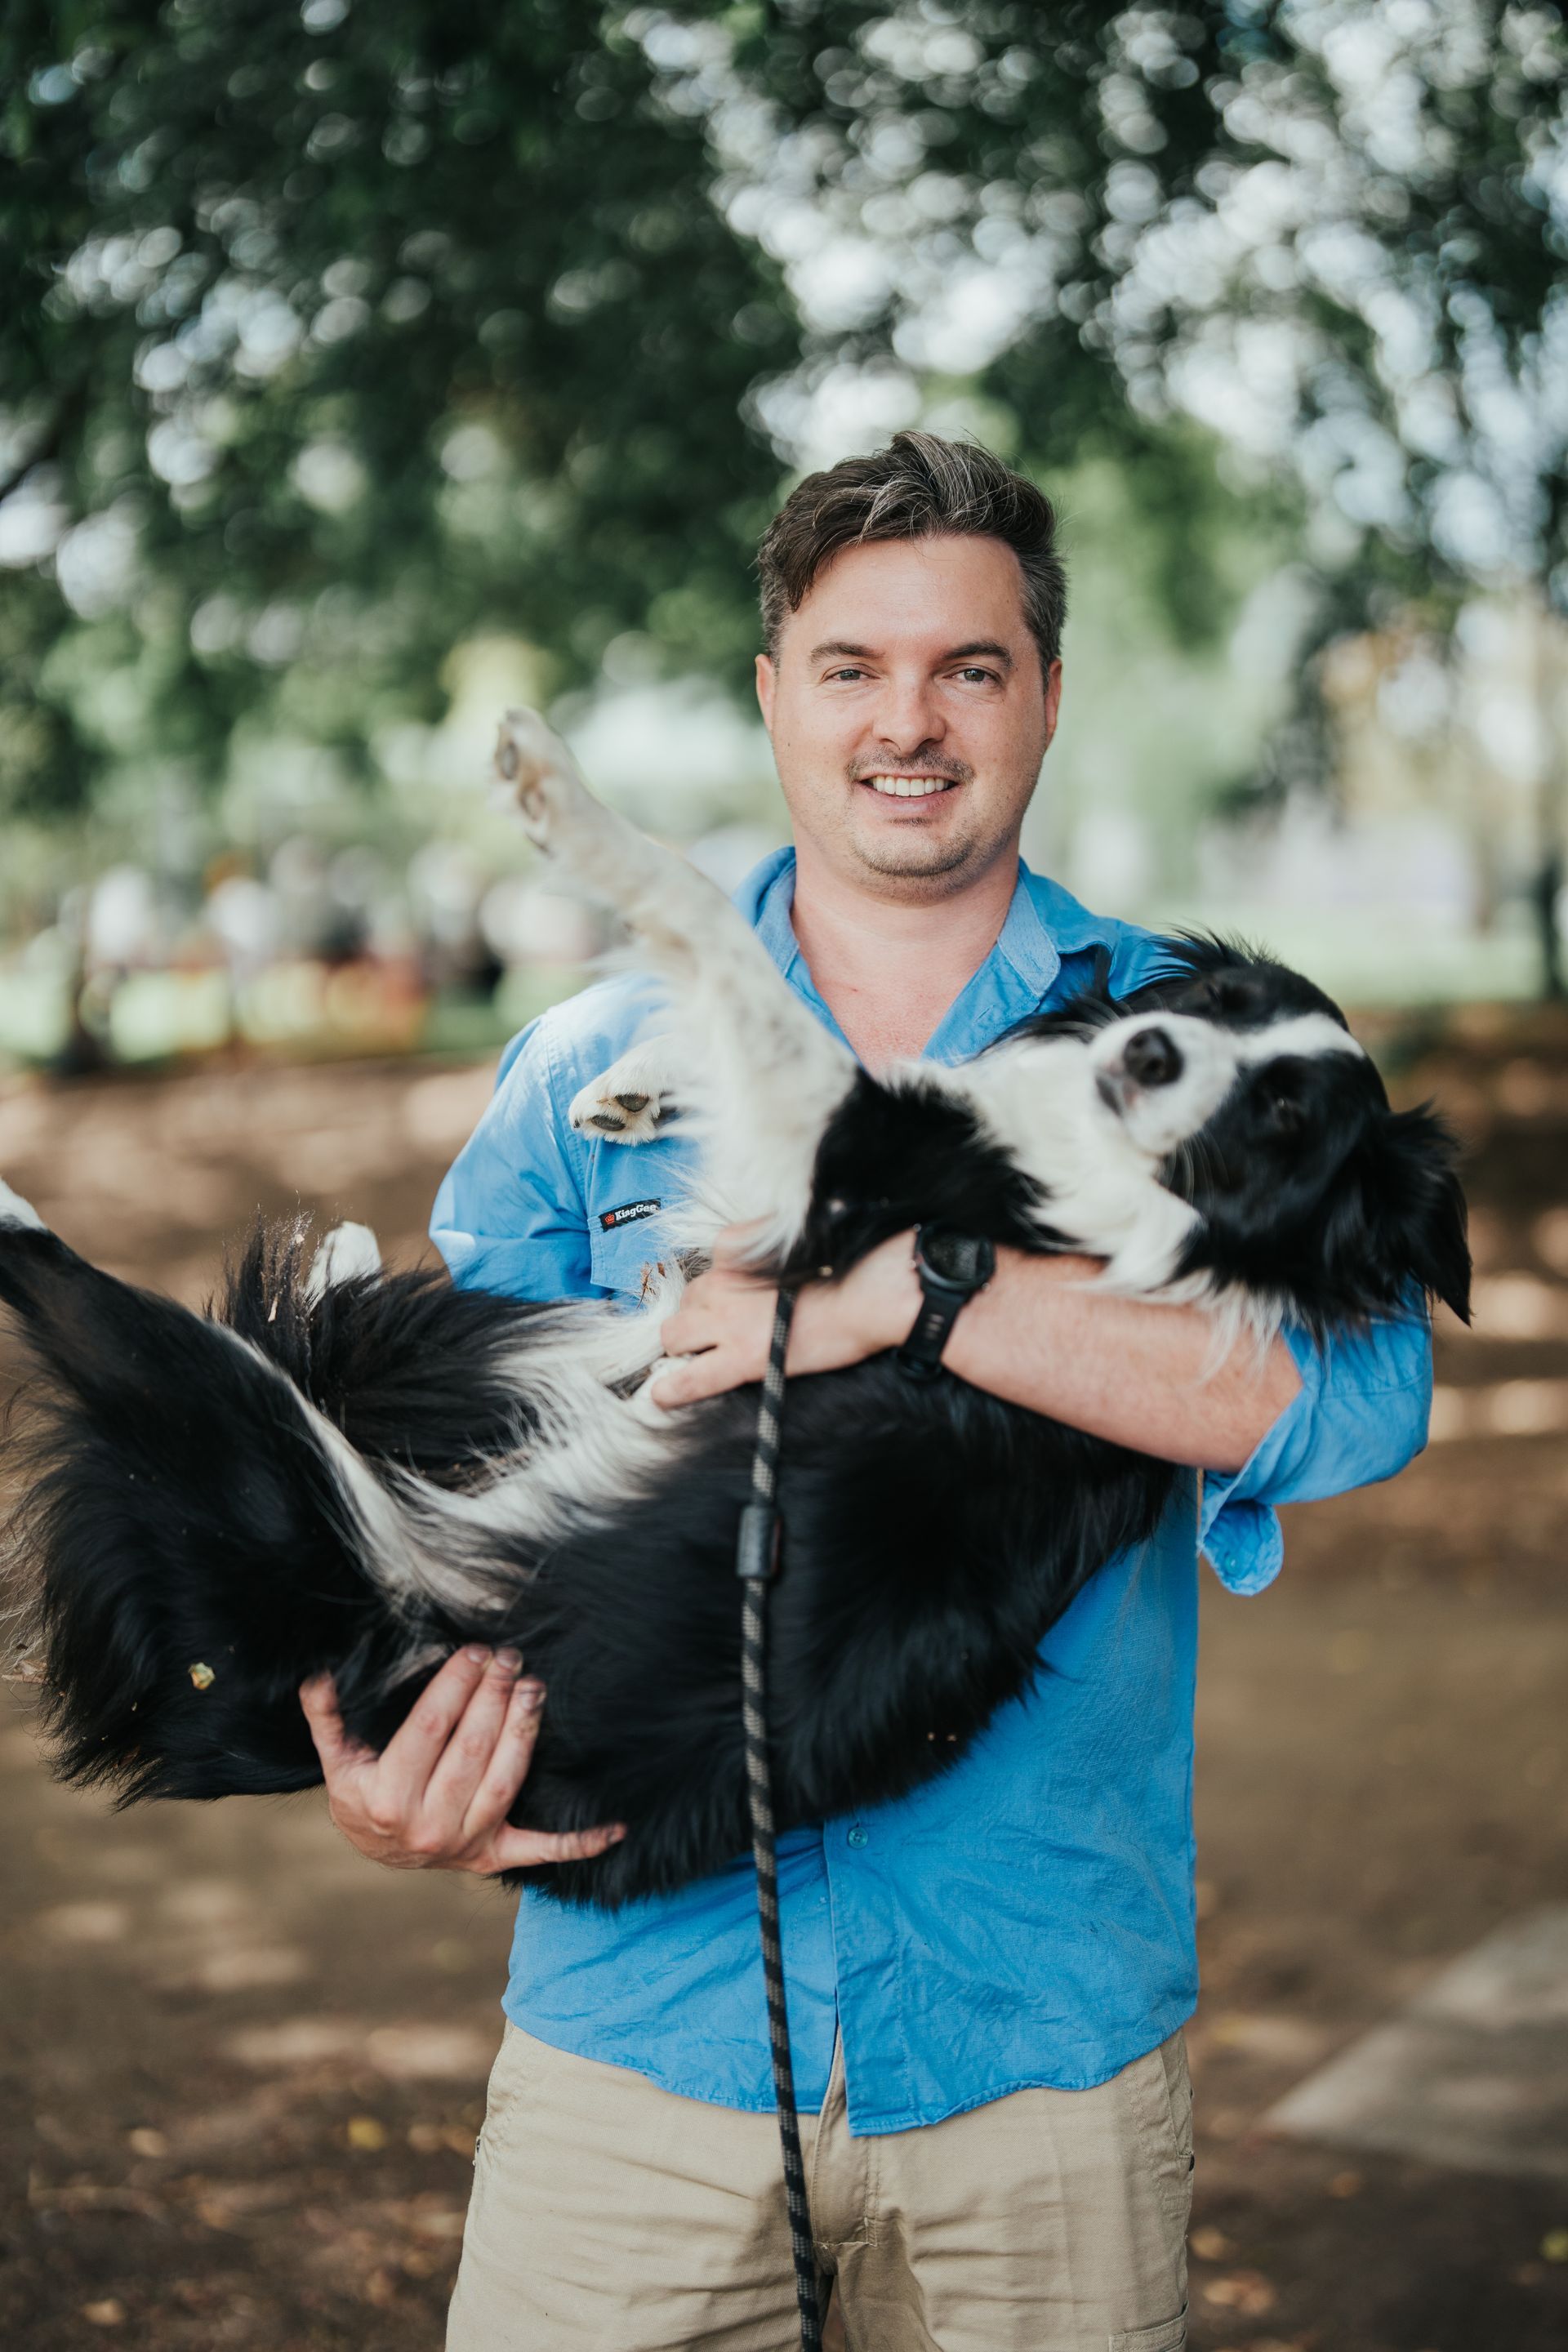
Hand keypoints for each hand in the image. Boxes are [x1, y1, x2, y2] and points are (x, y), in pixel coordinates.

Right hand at [299, 1647, 624, 1873]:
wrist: (376, 1850)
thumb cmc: (360, 1792)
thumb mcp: (337, 1757)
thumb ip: (327, 1715)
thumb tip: (318, 1674)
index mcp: (388, 1798)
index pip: (431, 1728)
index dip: (455, 1685)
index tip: (475, 1651)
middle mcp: (428, 1826)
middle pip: (471, 1749)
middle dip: (494, 1697)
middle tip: (511, 1657)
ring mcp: (465, 1844)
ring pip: (504, 1781)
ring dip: (525, 1733)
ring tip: (535, 1690)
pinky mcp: (494, 1856)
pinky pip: (542, 1850)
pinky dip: (580, 1841)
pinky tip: (616, 1827)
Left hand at [651, 1228, 921, 1409]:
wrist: (867, 1295)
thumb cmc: (847, 1266)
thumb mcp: (793, 1239)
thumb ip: (765, 1248)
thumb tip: (762, 1264)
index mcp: (733, 1249)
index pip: (710, 1265)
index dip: (725, 1285)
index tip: (744, 1296)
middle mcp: (722, 1281)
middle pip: (688, 1299)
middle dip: (699, 1314)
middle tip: (725, 1330)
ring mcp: (726, 1321)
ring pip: (674, 1334)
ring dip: (683, 1345)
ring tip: (698, 1358)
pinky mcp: (740, 1358)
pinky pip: (689, 1378)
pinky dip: (672, 1389)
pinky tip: (661, 1395)